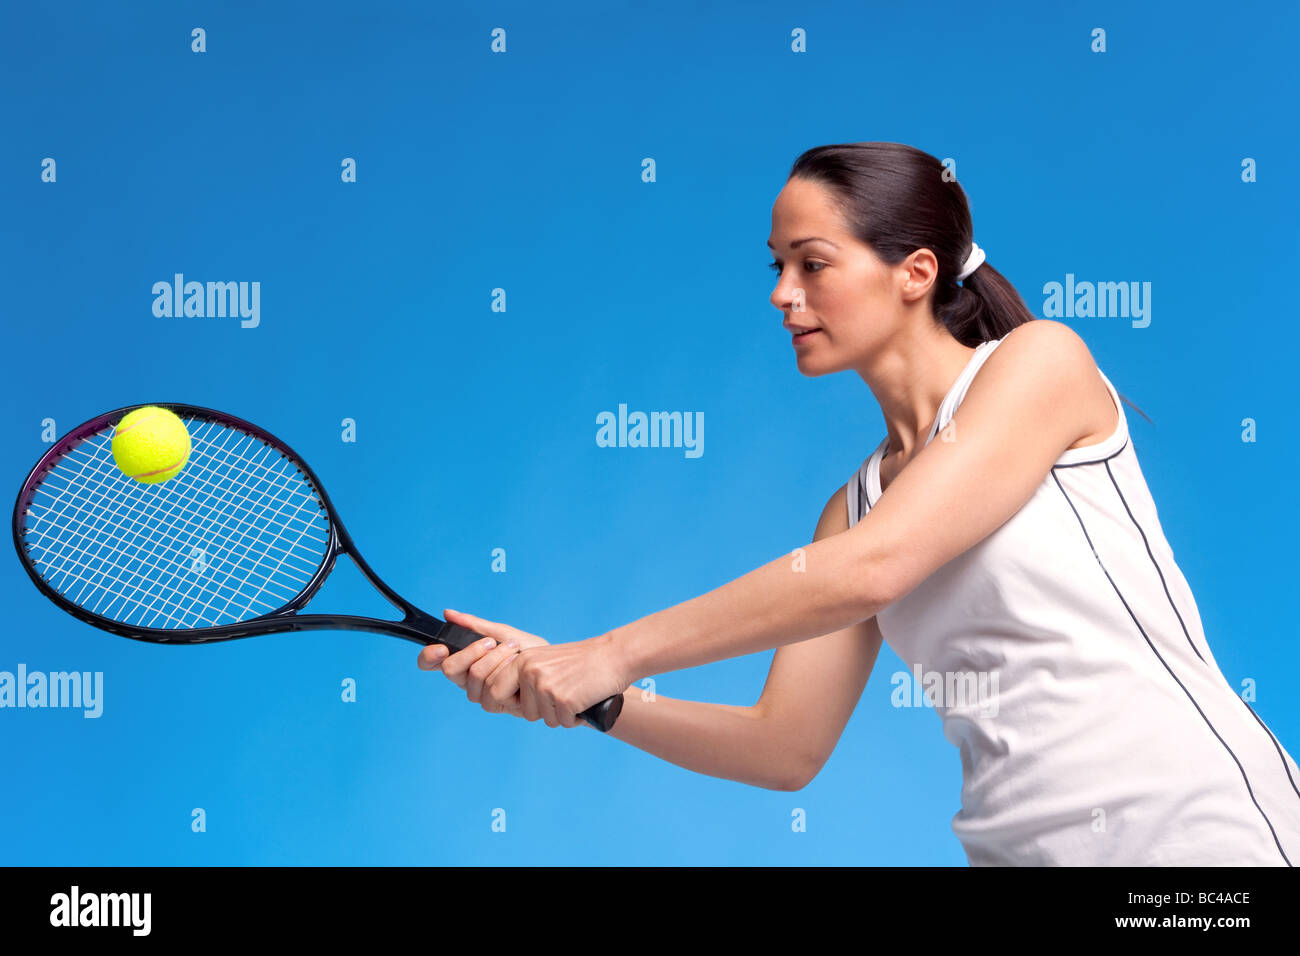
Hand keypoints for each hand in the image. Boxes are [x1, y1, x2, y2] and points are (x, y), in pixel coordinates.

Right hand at [416, 609, 546, 718]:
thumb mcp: (501, 632)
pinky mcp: (498, 706)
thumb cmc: (527, 650)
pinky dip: (504, 670)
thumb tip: (448, 613)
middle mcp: (467, 680)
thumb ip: (474, 625)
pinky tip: (517, 663)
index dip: (428, 656)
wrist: (554, 666)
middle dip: (471, 651)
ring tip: (511, 648)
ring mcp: (481, 694)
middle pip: (450, 670)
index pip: (431, 663)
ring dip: (493, 659)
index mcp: (463, 661)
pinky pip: (490, 689)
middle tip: (490, 642)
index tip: (441, 647)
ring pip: (471, 678)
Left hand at [511, 633, 631, 728]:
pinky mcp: (563, 701)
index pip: (495, 692)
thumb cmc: (583, 661)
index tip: (527, 702)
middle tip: (561, 697)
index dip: (510, 703)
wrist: (614, 656)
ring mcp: (546, 687)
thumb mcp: (546, 660)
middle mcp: (529, 672)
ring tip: (576, 695)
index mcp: (522, 660)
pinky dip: (575, 718)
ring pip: (545, 719)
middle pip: (525, 712)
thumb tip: (505, 701)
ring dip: (561, 714)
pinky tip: (584, 701)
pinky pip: (564, 722)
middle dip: (543, 712)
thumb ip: (526, 675)